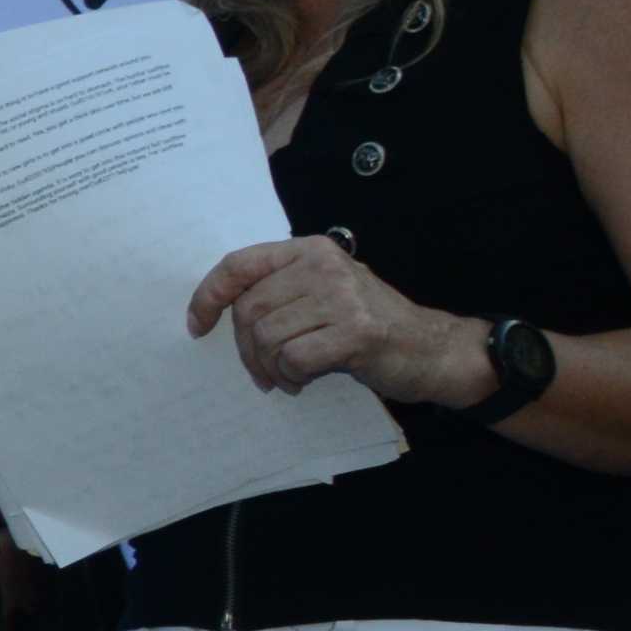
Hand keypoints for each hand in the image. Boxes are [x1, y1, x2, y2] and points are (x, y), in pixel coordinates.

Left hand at [186, 234, 465, 402]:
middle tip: (261, 370)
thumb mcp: (324, 292)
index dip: (209, 295)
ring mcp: (342, 297)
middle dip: (245, 349)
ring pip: (267, 336)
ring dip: (269, 367)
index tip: (198, 325)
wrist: (433, 348)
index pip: (239, 264)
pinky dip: (291, 376)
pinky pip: (294, 358)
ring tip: (288, 375)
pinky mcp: (356, 332)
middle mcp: (324, 266)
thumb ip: (280, 291)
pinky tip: (304, 380)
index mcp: (310, 250)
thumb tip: (218, 313)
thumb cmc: (369, 324)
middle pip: (249, 309)